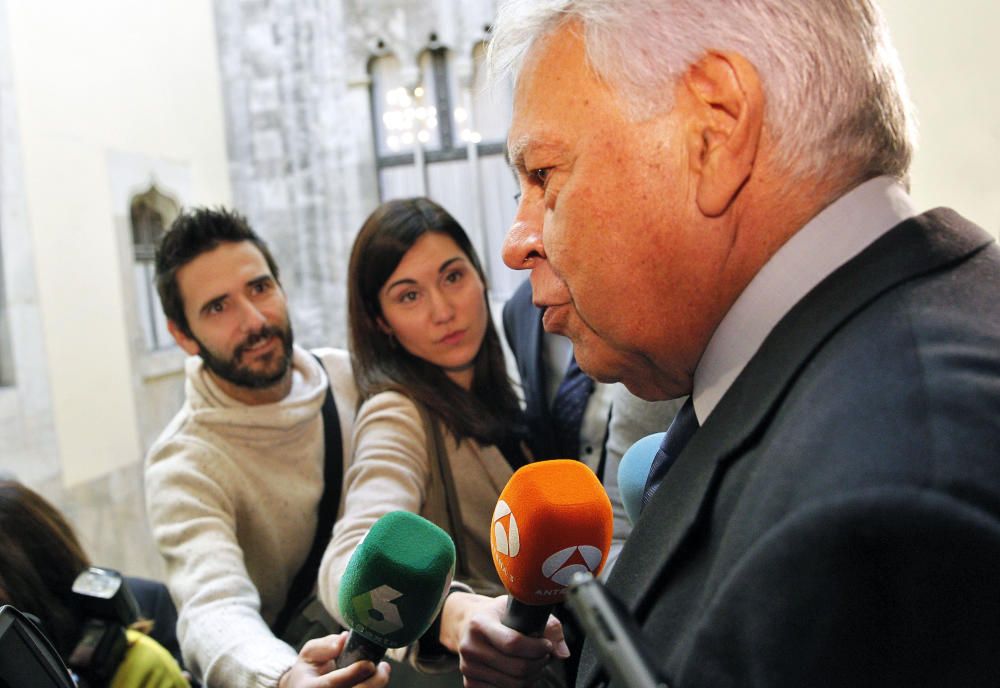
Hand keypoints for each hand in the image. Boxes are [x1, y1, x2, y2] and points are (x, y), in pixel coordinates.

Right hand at [277, 632, 390, 687]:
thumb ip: (324, 646)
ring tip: (382, 671)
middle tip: (383, 668)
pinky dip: (373, 687)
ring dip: (376, 685)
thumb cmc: (308, 672)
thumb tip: (343, 640)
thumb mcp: (309, 654)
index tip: (369, 664)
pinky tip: (376, 679)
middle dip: (373, 683)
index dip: (352, 674)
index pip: (332, 685)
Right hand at [441, 593, 568, 687]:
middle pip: (516, 668)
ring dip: (532, 677)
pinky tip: (522, 674)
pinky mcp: (470, 683)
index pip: (513, 643)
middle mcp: (470, 647)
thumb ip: (547, 626)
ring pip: (512, 684)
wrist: (467, 623)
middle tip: (544, 656)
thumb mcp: (518, 608)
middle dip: (538, 664)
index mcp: (480, 623)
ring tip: (535, 664)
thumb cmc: (498, 614)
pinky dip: (519, 687)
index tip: (546, 645)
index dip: (536, 648)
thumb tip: (562, 653)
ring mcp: (468, 668)